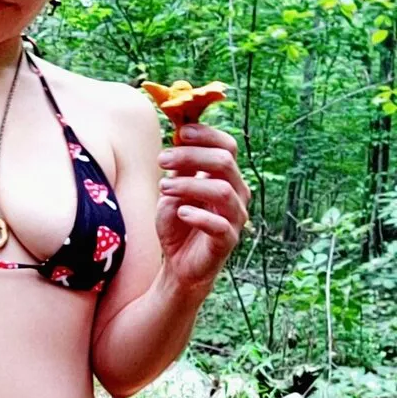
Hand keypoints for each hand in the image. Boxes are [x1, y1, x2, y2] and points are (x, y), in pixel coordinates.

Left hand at [155, 123, 250, 291]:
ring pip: (222, 190)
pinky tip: (181, 213)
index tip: (179, 132)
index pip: (227, 146)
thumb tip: (179, 133)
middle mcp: (236, 193)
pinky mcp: (228, 241)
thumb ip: (179, 166)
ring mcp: (235, 217)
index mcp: (226, 177)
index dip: (205, 135)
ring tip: (163, 187)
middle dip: (191, 156)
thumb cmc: (178, 224)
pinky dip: (198, 216)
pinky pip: (220, 225)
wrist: (179, 264)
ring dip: (189, 184)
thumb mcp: (173, 190)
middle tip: (161, 159)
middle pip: (224, 161)